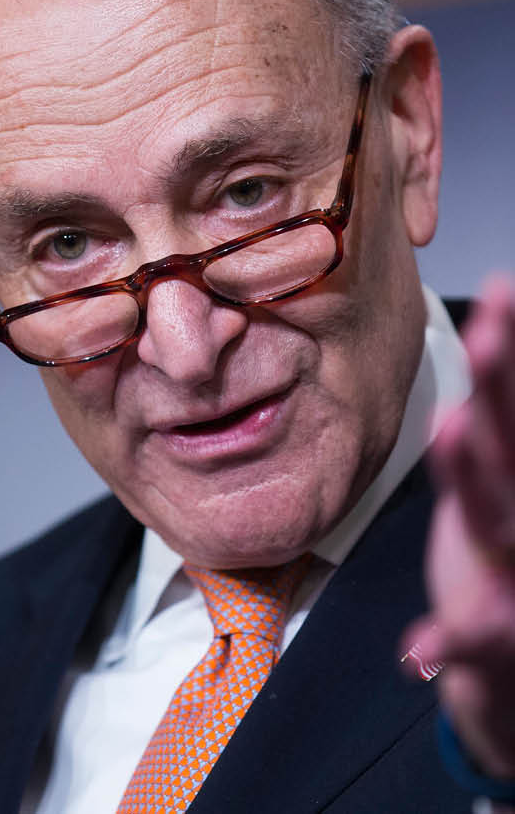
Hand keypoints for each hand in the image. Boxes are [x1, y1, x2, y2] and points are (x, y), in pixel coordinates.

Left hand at [406, 275, 514, 777]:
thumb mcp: (494, 488)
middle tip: (492, 316)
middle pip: (512, 437)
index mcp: (514, 476)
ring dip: (473, 469)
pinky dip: (449, 639)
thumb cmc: (504, 566)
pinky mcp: (500, 636)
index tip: (501, 285)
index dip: (508, 350)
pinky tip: (424, 643)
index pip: (509, 404)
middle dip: (502, 380)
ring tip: (453, 422)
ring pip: (495, 512)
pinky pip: (475, 635)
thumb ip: (483, 429)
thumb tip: (479, 357)